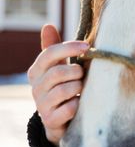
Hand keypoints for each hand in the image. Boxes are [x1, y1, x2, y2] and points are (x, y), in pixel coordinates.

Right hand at [27, 25, 88, 144]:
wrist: (61, 121)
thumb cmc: (63, 88)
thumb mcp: (58, 68)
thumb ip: (54, 48)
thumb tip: (48, 25)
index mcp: (36, 71)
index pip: (49, 54)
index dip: (69, 48)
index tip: (87, 46)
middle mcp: (35, 87)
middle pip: (58, 72)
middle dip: (77, 72)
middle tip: (84, 75)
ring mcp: (42, 105)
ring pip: (64, 90)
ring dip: (79, 88)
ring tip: (83, 90)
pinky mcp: (51, 120)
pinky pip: (69, 109)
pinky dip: (78, 105)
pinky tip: (81, 104)